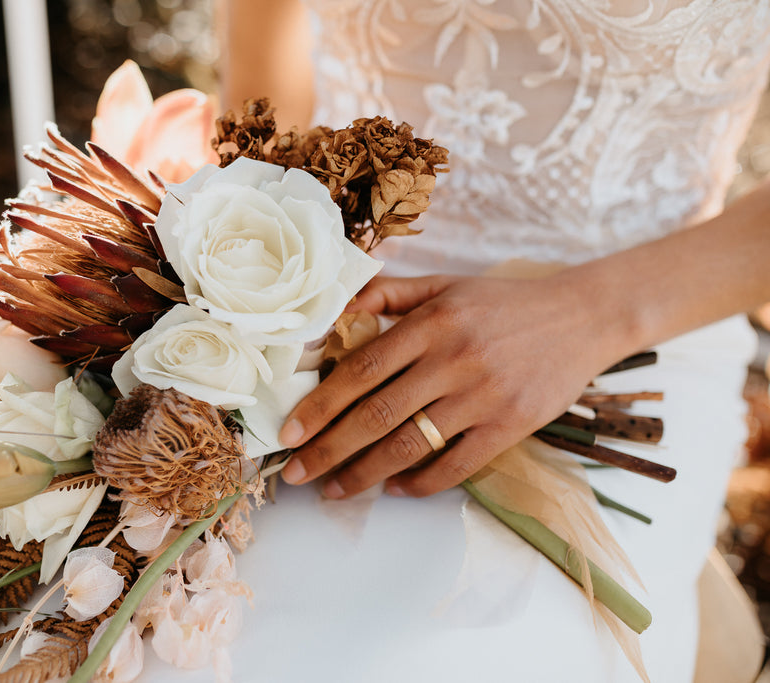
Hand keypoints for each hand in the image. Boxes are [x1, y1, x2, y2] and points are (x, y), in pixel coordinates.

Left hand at [277, 272, 627, 497]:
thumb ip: (390, 294)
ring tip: (333, 490)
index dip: (320, 403)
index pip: (361, 369)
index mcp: (432, 323)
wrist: (583, 317)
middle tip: (296, 473)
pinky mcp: (511, 426)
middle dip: (329, 449)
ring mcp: (483, 396)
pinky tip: (395, 488)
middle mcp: (453, 360)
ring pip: (410, 444)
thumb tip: (339, 308)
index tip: (289, 431)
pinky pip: (456, 464)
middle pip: (376, 413)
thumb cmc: (503, 303)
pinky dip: (421, 482)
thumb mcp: (445, 285)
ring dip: (364, 474)